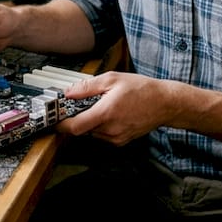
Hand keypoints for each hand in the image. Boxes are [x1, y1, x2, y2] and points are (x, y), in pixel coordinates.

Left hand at [56, 72, 176, 145]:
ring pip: (93, 132)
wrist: (165, 103)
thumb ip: (87, 87)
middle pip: (83, 129)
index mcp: (106, 113)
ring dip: (92, 120)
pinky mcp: (121, 141)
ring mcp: (116, 137)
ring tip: (105, 105)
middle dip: (80, 117)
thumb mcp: (112, 79)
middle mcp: (110, 129)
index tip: (56, 119)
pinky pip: (103, 135)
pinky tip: (114, 113)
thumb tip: (69, 92)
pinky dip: (102, 125)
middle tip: (86, 103)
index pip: (75, 127)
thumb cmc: (142, 89)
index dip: (62, 125)